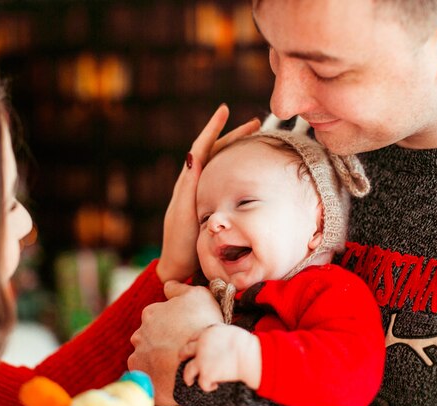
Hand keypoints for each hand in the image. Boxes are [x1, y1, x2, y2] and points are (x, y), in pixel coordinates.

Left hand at [128, 281, 223, 405]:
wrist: (200, 360)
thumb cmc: (201, 325)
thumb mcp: (198, 295)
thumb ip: (179, 288)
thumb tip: (168, 285)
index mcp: (151, 312)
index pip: (157, 316)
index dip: (172, 323)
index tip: (185, 330)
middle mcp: (139, 332)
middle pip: (150, 335)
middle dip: (162, 339)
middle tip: (181, 346)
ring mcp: (138, 354)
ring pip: (146, 354)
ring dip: (157, 356)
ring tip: (177, 362)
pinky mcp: (139, 373)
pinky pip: (145, 371)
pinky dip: (155, 372)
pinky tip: (170, 372)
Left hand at [156, 104, 260, 281]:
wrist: (179, 266)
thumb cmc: (181, 241)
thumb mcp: (183, 212)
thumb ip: (188, 185)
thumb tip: (194, 153)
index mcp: (189, 181)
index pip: (202, 146)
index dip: (213, 127)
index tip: (224, 109)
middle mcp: (196, 184)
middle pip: (217, 152)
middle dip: (235, 136)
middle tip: (256, 124)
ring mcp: (204, 195)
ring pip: (223, 165)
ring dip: (238, 151)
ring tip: (257, 141)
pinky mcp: (211, 206)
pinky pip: (226, 180)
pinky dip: (238, 170)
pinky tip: (251, 171)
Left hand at [180, 324, 261, 391]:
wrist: (249, 354)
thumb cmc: (246, 343)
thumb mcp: (230, 331)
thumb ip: (220, 335)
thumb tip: (221, 340)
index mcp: (207, 332)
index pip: (194, 337)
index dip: (192, 343)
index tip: (192, 347)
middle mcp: (201, 345)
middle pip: (185, 350)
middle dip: (182, 356)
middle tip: (182, 360)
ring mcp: (202, 360)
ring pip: (187, 371)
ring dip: (187, 377)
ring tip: (189, 381)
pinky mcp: (206, 374)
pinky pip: (202, 383)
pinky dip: (208, 386)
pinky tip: (214, 386)